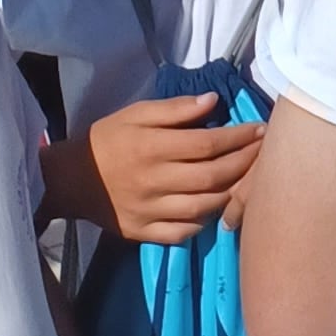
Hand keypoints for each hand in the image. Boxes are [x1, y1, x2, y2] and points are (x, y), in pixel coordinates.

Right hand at [80, 94, 263, 243]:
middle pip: (211, 177)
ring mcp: (148, 211)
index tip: (261, 130)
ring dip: (231, 194)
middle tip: (264, 153)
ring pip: (202, 208)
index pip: (208, 144)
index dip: (239, 137)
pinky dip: (203, 223)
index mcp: (153, 148)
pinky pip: (180, 234)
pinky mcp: (141, 232)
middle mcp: (153, 182)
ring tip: (249, 179)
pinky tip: (215, 209)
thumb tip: (214, 101)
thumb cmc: (108, 139)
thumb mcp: (137, 113)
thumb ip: (176, 109)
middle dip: (244, 164)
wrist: (70, 179)